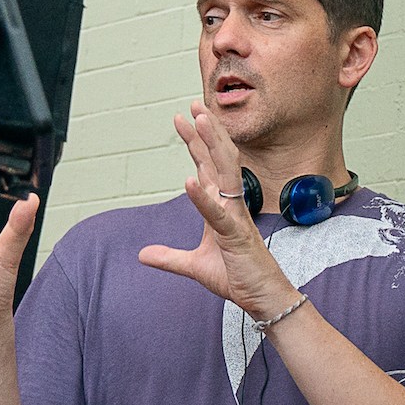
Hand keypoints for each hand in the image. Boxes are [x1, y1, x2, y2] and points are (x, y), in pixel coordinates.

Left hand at [136, 106, 296, 319]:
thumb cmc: (237, 277)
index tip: (184, 119)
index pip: (207, 167)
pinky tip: (189, 180)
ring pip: (224, 173)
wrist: (262, 299)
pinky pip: (217, 214)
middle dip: (205, 132)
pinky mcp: (235, 236)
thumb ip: (169, 258)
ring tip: (200, 121)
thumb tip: (142, 254)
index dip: (195, 143)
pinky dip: (203, 197)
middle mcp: (231, 205)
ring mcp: (235, 218)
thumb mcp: (194, 267)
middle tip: (193, 105)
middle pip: (217, 160)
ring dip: (212, 146)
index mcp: (222, 207)